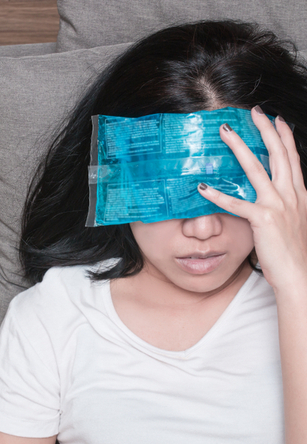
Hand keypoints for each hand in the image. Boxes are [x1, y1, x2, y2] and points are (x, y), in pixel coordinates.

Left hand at [198, 106, 306, 291]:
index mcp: (300, 194)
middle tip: (254, 112)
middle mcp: (291, 194)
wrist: (300, 274)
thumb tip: (274, 195)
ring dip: (239, 148)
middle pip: (278, 154)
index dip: (285, 136)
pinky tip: (203, 187)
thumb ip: (287, 204)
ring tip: (225, 133)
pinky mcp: (263, 220)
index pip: (292, 158)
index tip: (276, 119)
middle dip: (266, 130)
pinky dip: (218, 195)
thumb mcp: (296, 221)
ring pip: (256, 169)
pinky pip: (236, 204)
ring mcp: (278, 205)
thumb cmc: (294, 251)